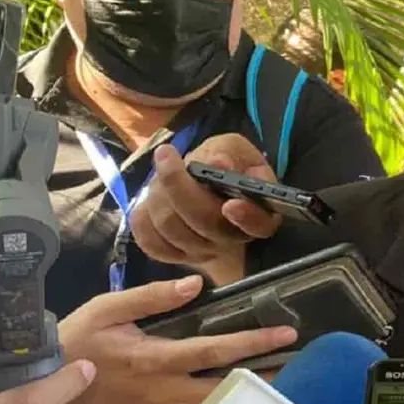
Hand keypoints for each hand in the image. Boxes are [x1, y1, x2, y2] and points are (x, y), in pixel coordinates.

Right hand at [58, 275, 296, 403]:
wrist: (42, 387)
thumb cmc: (77, 342)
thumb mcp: (108, 309)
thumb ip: (153, 297)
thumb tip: (197, 284)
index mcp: (154, 360)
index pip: (214, 352)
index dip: (252, 343)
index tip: (286, 335)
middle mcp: (163, 392)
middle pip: (226, 388)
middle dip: (264, 378)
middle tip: (300, 367)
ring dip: (247, 395)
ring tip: (279, 380)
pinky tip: (239, 396)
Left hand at [130, 133, 281, 281]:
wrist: (206, 185)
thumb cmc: (225, 163)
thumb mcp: (234, 149)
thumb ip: (230, 153)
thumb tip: (218, 164)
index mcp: (259, 213)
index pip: (260, 225)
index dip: (246, 217)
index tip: (231, 204)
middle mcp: (233, 238)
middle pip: (207, 222)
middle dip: (179, 186)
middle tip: (166, 155)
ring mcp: (203, 251)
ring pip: (173, 229)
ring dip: (158, 194)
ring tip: (159, 171)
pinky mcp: (173, 255)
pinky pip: (150, 242)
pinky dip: (143, 216)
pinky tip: (150, 197)